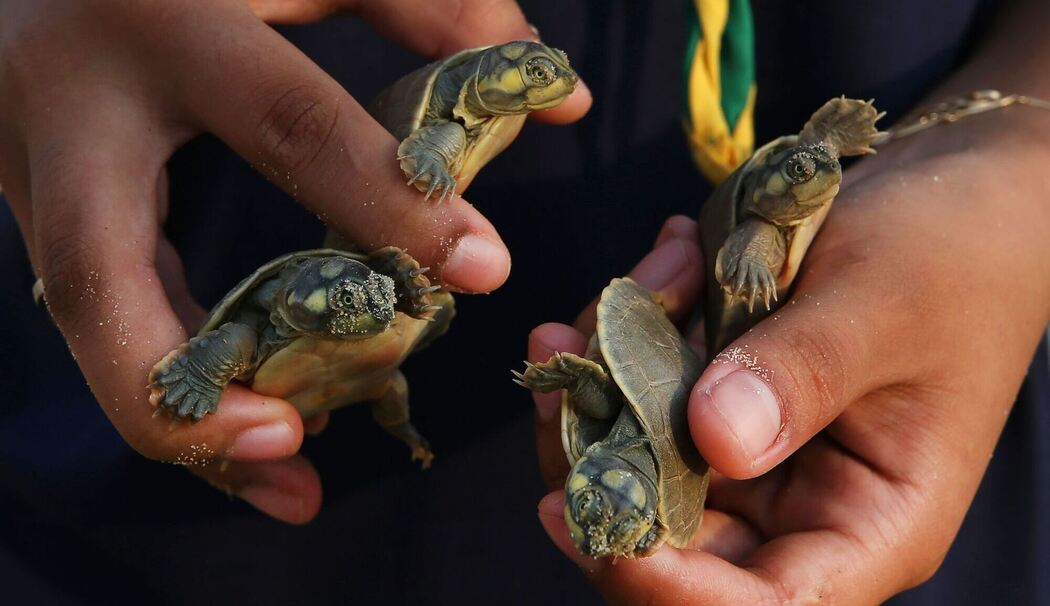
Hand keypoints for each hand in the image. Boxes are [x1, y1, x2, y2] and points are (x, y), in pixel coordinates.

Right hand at [0, 0, 588, 523]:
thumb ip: (429, 9)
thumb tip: (558, 98)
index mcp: (164, 15)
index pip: (285, 122)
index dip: (386, 199)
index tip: (480, 267)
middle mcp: (71, 100)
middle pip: (100, 270)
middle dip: (195, 385)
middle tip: (297, 450)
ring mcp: (30, 161)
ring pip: (84, 317)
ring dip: (179, 418)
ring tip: (285, 486)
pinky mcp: (31, 197)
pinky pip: (96, 305)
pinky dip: (174, 372)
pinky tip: (250, 421)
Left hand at [528, 108, 1049, 602]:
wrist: (956, 198)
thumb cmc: (953, 256)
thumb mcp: (884, 307)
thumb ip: (803, 375)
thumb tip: (713, 440)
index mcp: (869, 525)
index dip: (662, 583)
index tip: (577, 510)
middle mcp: (801, 509)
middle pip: (668, 536)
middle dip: (598, 449)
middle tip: (569, 350)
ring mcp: (752, 455)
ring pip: (638, 458)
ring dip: (608, 375)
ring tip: (635, 282)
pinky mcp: (719, 401)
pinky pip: (646, 394)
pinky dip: (630, 336)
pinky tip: (658, 265)